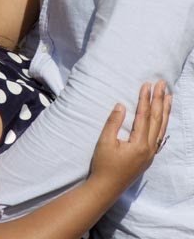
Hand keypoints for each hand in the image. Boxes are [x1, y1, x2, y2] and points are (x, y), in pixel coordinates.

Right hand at [89, 81, 170, 196]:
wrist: (105, 189)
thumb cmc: (103, 165)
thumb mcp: (105, 142)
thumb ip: (114, 122)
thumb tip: (122, 105)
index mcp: (139, 144)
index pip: (144, 116)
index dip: (145, 99)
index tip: (147, 84)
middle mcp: (149, 149)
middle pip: (157, 119)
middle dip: (159, 100)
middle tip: (162, 84)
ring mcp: (150, 154)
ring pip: (161, 128)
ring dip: (165, 111)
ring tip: (169, 96)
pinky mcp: (148, 157)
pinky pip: (159, 136)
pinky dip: (162, 123)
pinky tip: (162, 117)